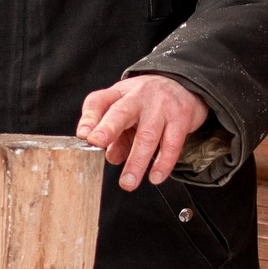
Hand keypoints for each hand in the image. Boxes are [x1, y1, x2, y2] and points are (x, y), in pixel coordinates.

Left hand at [78, 75, 208, 190]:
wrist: (183, 86)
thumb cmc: (147, 102)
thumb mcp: (126, 110)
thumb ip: (115, 133)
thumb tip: (111, 157)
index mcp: (121, 93)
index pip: (99, 101)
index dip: (90, 118)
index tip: (84, 135)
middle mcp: (140, 96)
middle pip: (122, 111)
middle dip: (109, 128)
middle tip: (97, 143)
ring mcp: (162, 106)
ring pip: (147, 134)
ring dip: (136, 160)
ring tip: (128, 182)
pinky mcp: (181, 118)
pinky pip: (172, 144)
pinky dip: (163, 163)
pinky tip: (155, 176)